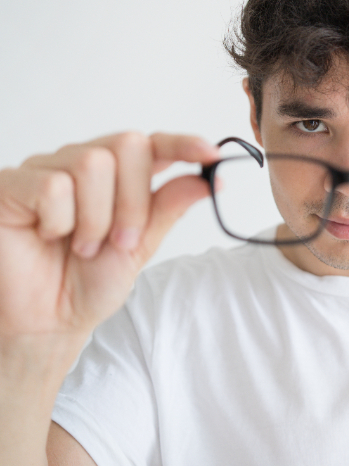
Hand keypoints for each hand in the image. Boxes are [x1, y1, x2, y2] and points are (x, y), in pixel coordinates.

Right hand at [0, 132, 219, 339]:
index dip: (183, 145)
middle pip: (128, 145)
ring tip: (83, 247)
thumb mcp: (140, 245)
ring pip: (92, 164)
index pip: (153, 144)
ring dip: (97, 217)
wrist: (47, 321)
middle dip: (133, 200)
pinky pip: (52, 185)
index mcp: (118, 177)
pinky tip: (50, 236)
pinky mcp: (12, 183)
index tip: (211, 155)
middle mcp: (82, 164)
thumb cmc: (89, 282)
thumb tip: (212, 180)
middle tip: (121, 240)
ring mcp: (46, 169)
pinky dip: (60, 220)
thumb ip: (169, 207)